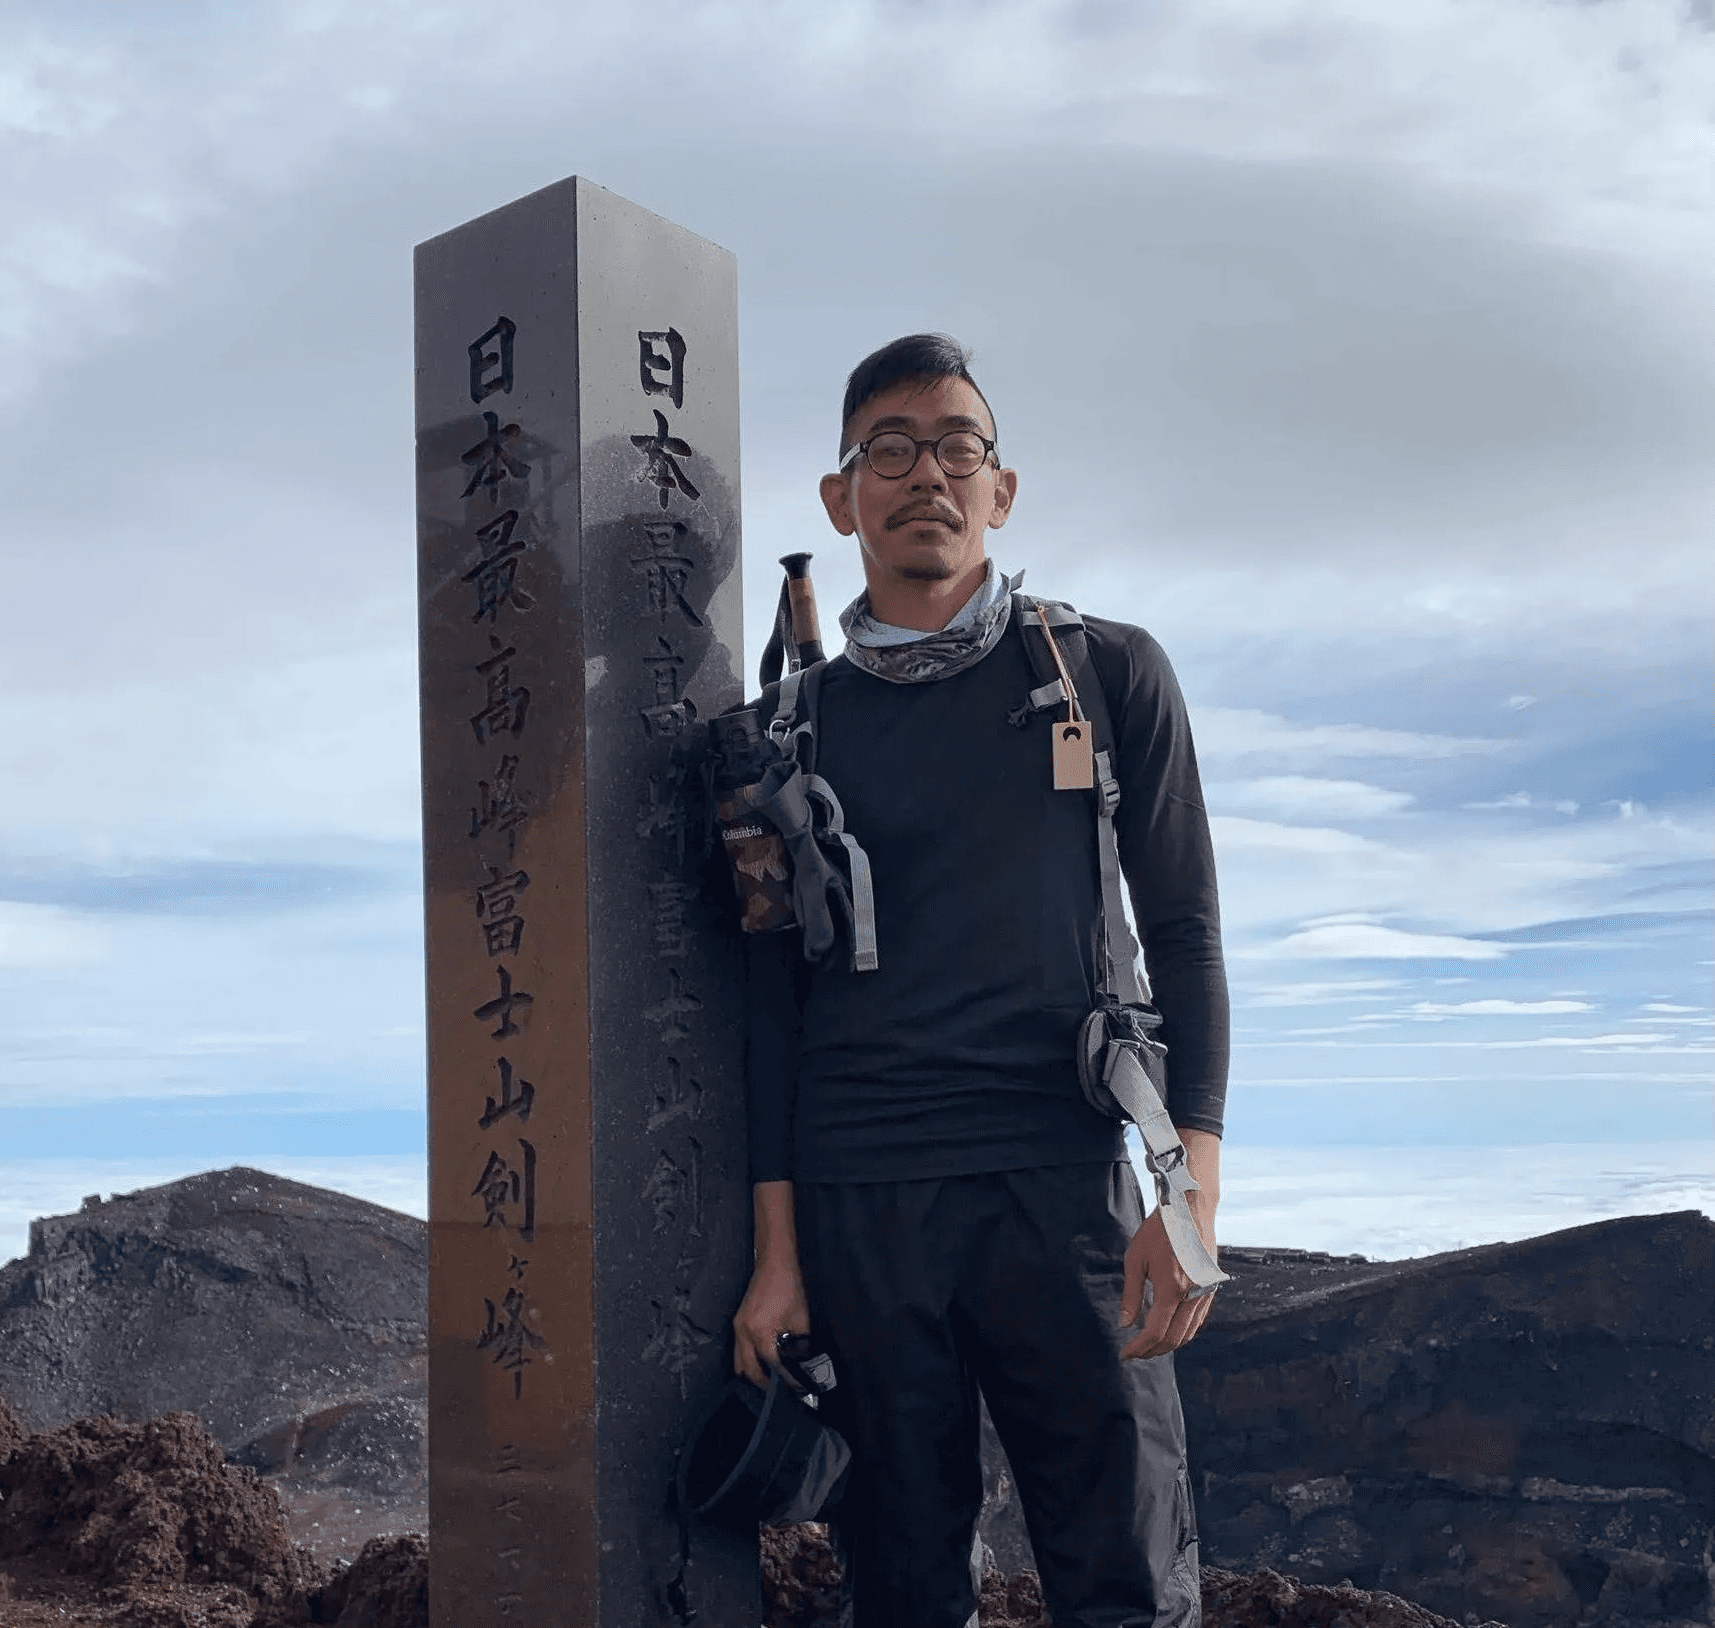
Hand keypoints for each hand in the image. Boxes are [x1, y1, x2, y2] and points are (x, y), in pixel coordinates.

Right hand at [732, 1257, 809, 1387]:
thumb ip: (799, 1344)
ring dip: (753, 1373)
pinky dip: (749, 1360)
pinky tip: (763, 1362)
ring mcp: (737, 1327)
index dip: (784, 1379)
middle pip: (748, 1370)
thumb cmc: (790, 1288)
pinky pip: (739, 1350)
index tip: (796, 1390)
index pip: (771, 1365)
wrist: (774, 1263)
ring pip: (739, 1362)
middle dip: (764, 1383)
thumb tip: (802, 1364)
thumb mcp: (800, 1319)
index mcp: (760, 1331)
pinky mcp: (738, 1322)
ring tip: (772, 1380)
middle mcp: (743, 1332)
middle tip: (781, 1392)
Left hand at [1118, 1200, 1218, 1360]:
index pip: (1155, 1332)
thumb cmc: (1159, 1231)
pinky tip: (1167, 1328)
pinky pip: (1197, 1320)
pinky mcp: (1211, 1288)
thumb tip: (1125, 1325)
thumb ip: (1131, 1295)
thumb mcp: (1136, 1259)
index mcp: (1172, 1288)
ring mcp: (1205, 1293)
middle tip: (1135, 1353)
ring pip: (1188, 1333)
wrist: (1190, 1210)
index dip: (1139, 1347)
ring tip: (1148, 1345)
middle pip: (1174, 1339)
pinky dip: (1181, 1331)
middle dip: (1153, 1351)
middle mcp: (1193, 1295)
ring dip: (1168, 1344)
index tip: (1125, 1354)